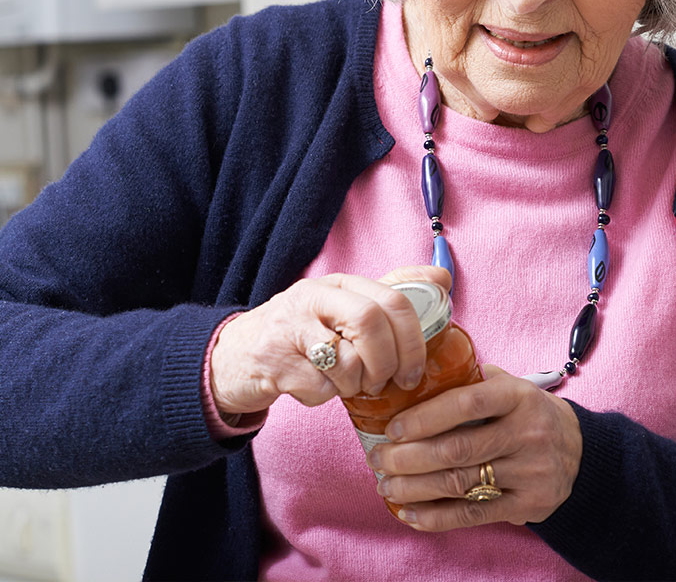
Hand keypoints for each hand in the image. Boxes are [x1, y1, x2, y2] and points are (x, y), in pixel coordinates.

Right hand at [209, 266, 451, 414]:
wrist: (233, 357)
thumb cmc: (300, 334)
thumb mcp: (342, 307)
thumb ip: (389, 293)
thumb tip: (442, 277)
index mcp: (337, 284)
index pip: (392, 299)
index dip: (414, 340)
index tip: (414, 370)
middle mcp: (312, 298)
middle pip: (371, 323)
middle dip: (388, 362)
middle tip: (386, 383)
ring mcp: (290, 329)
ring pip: (348, 362)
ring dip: (356, 385)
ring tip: (345, 384)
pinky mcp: (274, 363)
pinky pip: (320, 389)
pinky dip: (326, 397)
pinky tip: (315, 388)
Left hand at [367, 364, 581, 529]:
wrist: (580, 452)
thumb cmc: (528, 414)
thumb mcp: (511, 386)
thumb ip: (471, 380)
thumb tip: (415, 377)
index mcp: (518, 396)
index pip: (467, 403)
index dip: (424, 417)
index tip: (391, 428)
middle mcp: (527, 433)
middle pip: (457, 449)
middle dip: (408, 458)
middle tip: (378, 460)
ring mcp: (530, 471)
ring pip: (460, 483)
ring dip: (414, 488)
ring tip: (386, 486)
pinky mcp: (529, 504)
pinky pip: (474, 514)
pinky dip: (437, 516)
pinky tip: (410, 513)